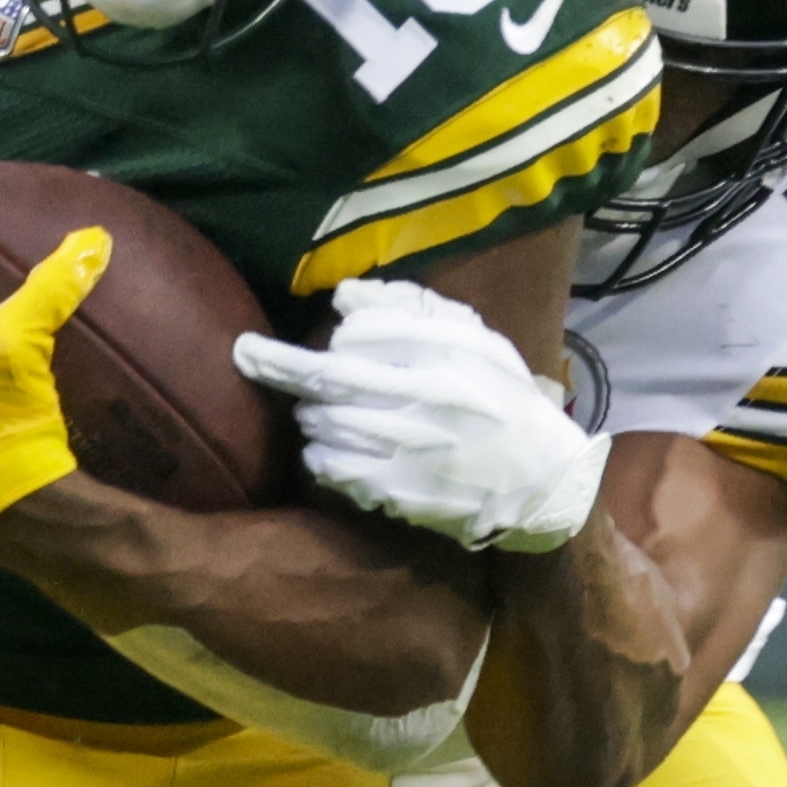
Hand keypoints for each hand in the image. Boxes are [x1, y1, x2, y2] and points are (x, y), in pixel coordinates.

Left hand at [236, 276, 601, 551]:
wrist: (540, 483)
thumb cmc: (502, 402)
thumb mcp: (476, 343)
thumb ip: (412, 311)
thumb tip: (345, 296)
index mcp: (449, 355)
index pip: (363, 332)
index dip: (341, 332)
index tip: (335, 336)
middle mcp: (426, 399)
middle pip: (328, 376)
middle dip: (275, 362)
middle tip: (246, 353)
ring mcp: (408, 448)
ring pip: (323, 422)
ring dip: (307, 412)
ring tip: (316, 409)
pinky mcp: (396, 491)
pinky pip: (330, 466)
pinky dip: (318, 453)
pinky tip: (329, 448)